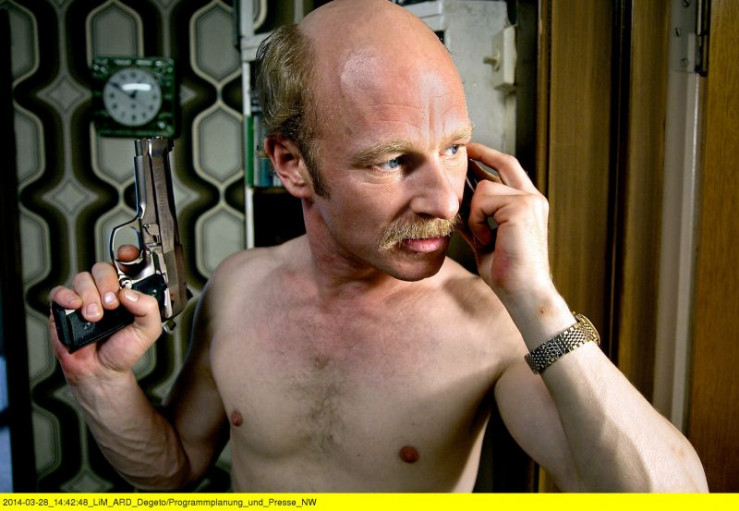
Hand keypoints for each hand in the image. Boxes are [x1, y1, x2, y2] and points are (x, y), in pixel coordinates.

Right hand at [49, 246, 162, 382]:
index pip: (125, 265)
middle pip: (102, 269)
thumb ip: (148, 308)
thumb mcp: (148, 330)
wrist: (102, 372)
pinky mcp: (64, 309)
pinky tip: (76, 307)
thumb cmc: (123, 350)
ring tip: (96, 317)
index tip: (126, 258)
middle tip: (112, 304)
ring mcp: (84, 298)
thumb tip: (129, 292)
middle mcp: (104, 292)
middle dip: (107, 284)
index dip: (126, 256)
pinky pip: (59, 292)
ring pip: (82, 279)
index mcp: (126, 292)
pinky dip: (67, 296)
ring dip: (90, 296)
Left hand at [461, 143, 554, 303]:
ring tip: (483, 238)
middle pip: (505, 162)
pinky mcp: (521, 207)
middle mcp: (533, 199)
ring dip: (474, 213)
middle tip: (462, 149)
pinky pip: (483, 201)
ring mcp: (529, 200)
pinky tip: (487, 241)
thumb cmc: (506, 273)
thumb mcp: (484, 239)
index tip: (471, 151)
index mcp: (527, 205)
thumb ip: (475, 219)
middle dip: (481, 153)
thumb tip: (456, 203)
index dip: (489, 158)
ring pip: (484, 187)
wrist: (524, 294)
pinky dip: (477, 222)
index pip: (509, 170)